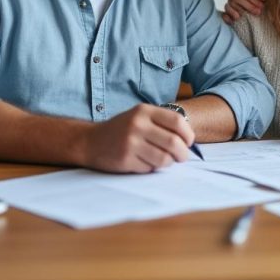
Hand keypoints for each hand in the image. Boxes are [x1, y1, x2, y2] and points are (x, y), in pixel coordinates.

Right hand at [79, 104, 194, 172]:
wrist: (90, 141)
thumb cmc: (122, 129)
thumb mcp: (139, 116)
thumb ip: (162, 123)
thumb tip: (189, 140)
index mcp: (144, 111)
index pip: (177, 121)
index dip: (188, 134)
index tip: (189, 142)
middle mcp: (137, 125)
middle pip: (174, 143)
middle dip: (183, 154)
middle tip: (182, 157)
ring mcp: (130, 143)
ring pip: (164, 159)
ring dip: (168, 163)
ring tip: (163, 160)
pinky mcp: (125, 159)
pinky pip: (150, 168)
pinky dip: (152, 168)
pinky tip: (145, 162)